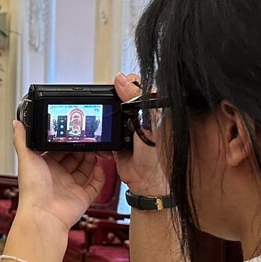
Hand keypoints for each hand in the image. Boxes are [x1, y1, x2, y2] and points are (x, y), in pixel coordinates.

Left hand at [11, 119, 104, 234]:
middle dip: (81, 148)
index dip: (66, 142)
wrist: (43, 214)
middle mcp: (57, 176)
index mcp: (44, 166)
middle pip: (73, 158)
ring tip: (95, 149)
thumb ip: (22, 139)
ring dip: (91, 159)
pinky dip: (100, 176)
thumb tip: (17, 123)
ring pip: (85, 170)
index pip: (58, 150)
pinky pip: (95, 186)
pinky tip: (101, 167)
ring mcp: (70, 187)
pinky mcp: (82, 197)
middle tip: (88, 139)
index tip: (74, 132)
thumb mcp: (26, 158)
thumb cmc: (32, 189)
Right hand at [112, 72, 168, 195]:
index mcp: (155, 108)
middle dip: (111, 99)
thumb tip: (122, 79)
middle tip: (106, 100)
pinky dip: (100, 133)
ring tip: (102, 116)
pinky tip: (102, 132)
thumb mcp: (149, 120)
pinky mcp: (117, 141)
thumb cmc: (159, 154)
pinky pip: (104, 132)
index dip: (126, 84)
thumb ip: (137, 98)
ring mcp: (129, 129)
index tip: (116, 84)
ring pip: (111, 114)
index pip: (138, 87)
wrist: (148, 182)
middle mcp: (142, 117)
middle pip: (121, 99)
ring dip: (104, 117)